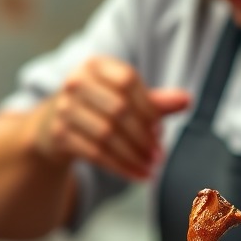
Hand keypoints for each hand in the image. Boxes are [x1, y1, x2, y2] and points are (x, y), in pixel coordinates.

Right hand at [35, 56, 189, 180]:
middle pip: (118, 109)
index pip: (127, 81)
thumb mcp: (124, 98)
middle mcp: (75, 82)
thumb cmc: (98, 106)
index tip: (161, 129)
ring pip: (106, 135)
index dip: (148, 107)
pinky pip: (94, 153)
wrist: (54, 124)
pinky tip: (136, 175)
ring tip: (151, 167)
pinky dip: (120, 167)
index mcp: (95, 65)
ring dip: (133, 155)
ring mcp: (64, 109)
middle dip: (143, 136)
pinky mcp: (59, 135)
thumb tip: (186, 100)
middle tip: (159, 154)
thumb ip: (154, 100)